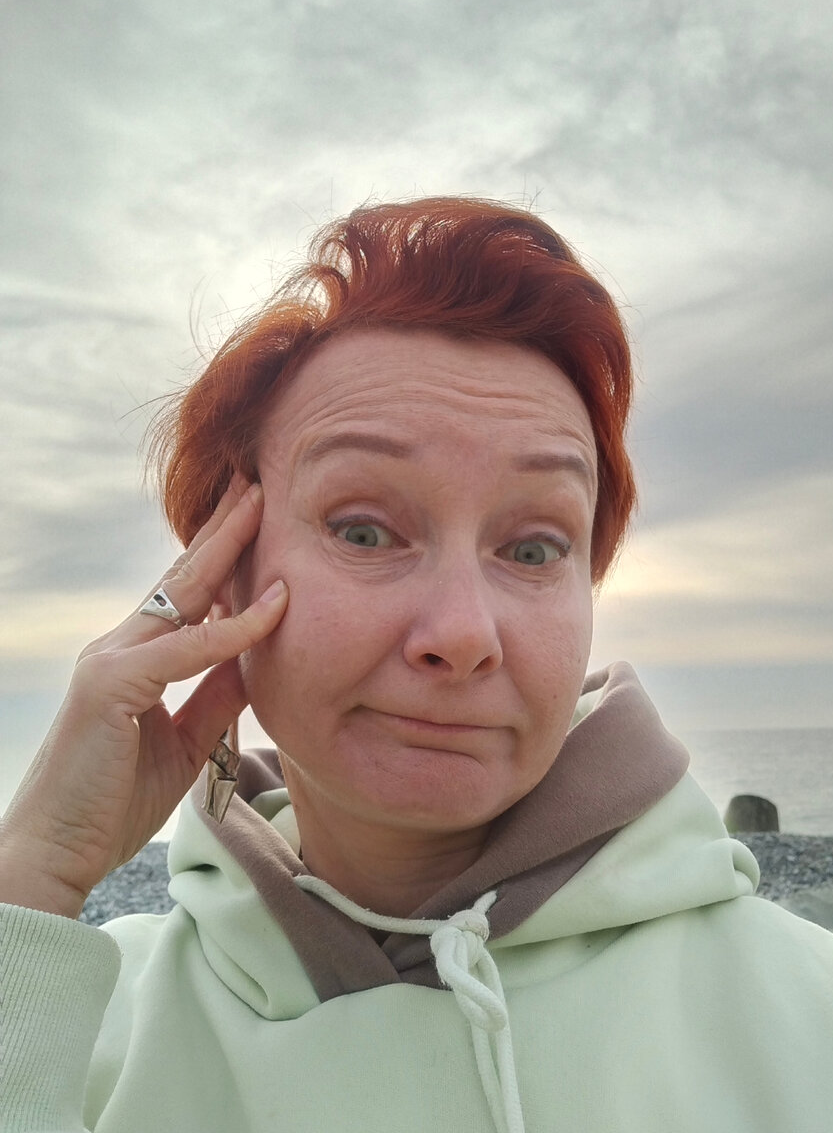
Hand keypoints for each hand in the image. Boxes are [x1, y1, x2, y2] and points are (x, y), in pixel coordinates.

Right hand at [0, 477, 287, 917]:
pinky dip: (234, 629)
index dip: (219, 556)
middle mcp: (117, 647)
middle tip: (257, 482)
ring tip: (259, 501)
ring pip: (180, 593)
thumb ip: (215, 697)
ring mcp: (109, 660)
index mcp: (133, 660)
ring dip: (225, 546)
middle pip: (181, 576)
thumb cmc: (112, 803)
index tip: (254, 521)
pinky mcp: (110, 685)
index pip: (183, 595)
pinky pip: (187, 649)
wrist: (56, 855)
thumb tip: (257, 659)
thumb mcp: (183, 743)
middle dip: (222, 528)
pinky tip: (273, 606)